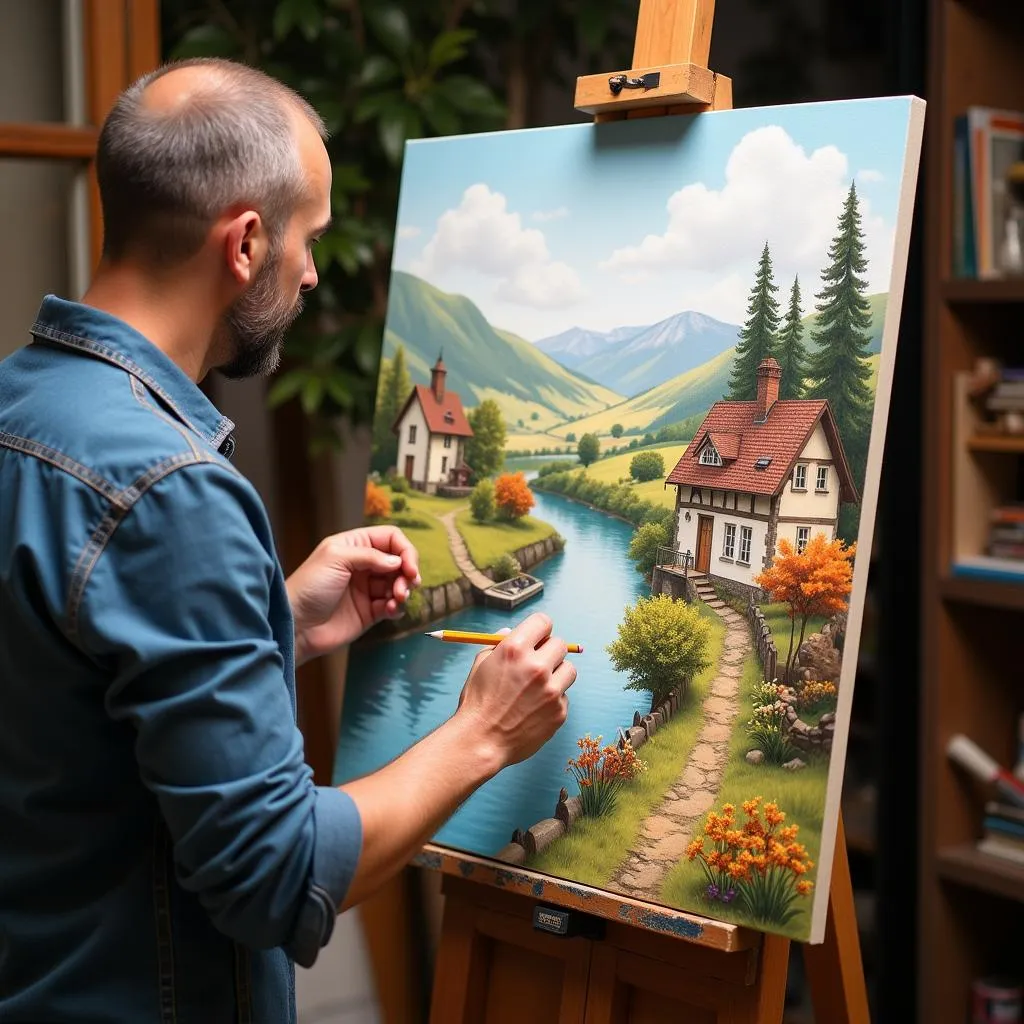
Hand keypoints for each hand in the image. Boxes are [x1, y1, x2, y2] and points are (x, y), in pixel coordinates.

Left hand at [286, 525, 419, 663]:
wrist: (297, 626)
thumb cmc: (309, 586)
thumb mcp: (336, 558)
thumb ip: (369, 556)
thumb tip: (398, 562)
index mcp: (354, 546)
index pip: (390, 538)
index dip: (404, 550)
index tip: (409, 567)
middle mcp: (364, 565)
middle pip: (399, 561)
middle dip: (407, 572)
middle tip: (406, 586)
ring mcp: (368, 589)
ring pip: (399, 583)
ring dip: (404, 590)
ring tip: (396, 599)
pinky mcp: (370, 612)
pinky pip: (393, 606)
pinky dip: (397, 607)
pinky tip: (389, 610)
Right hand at [455, 613, 574, 767]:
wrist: (480, 742)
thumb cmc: (477, 703)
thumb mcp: (481, 665)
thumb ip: (499, 645)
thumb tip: (512, 632)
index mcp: (515, 649)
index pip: (543, 622)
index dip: (540, 629)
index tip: (538, 637)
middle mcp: (536, 666)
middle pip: (560, 644)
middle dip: (549, 651)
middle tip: (538, 663)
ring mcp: (551, 690)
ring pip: (568, 670)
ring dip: (556, 675)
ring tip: (538, 687)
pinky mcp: (559, 711)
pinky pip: (564, 696)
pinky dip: (553, 700)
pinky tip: (534, 709)